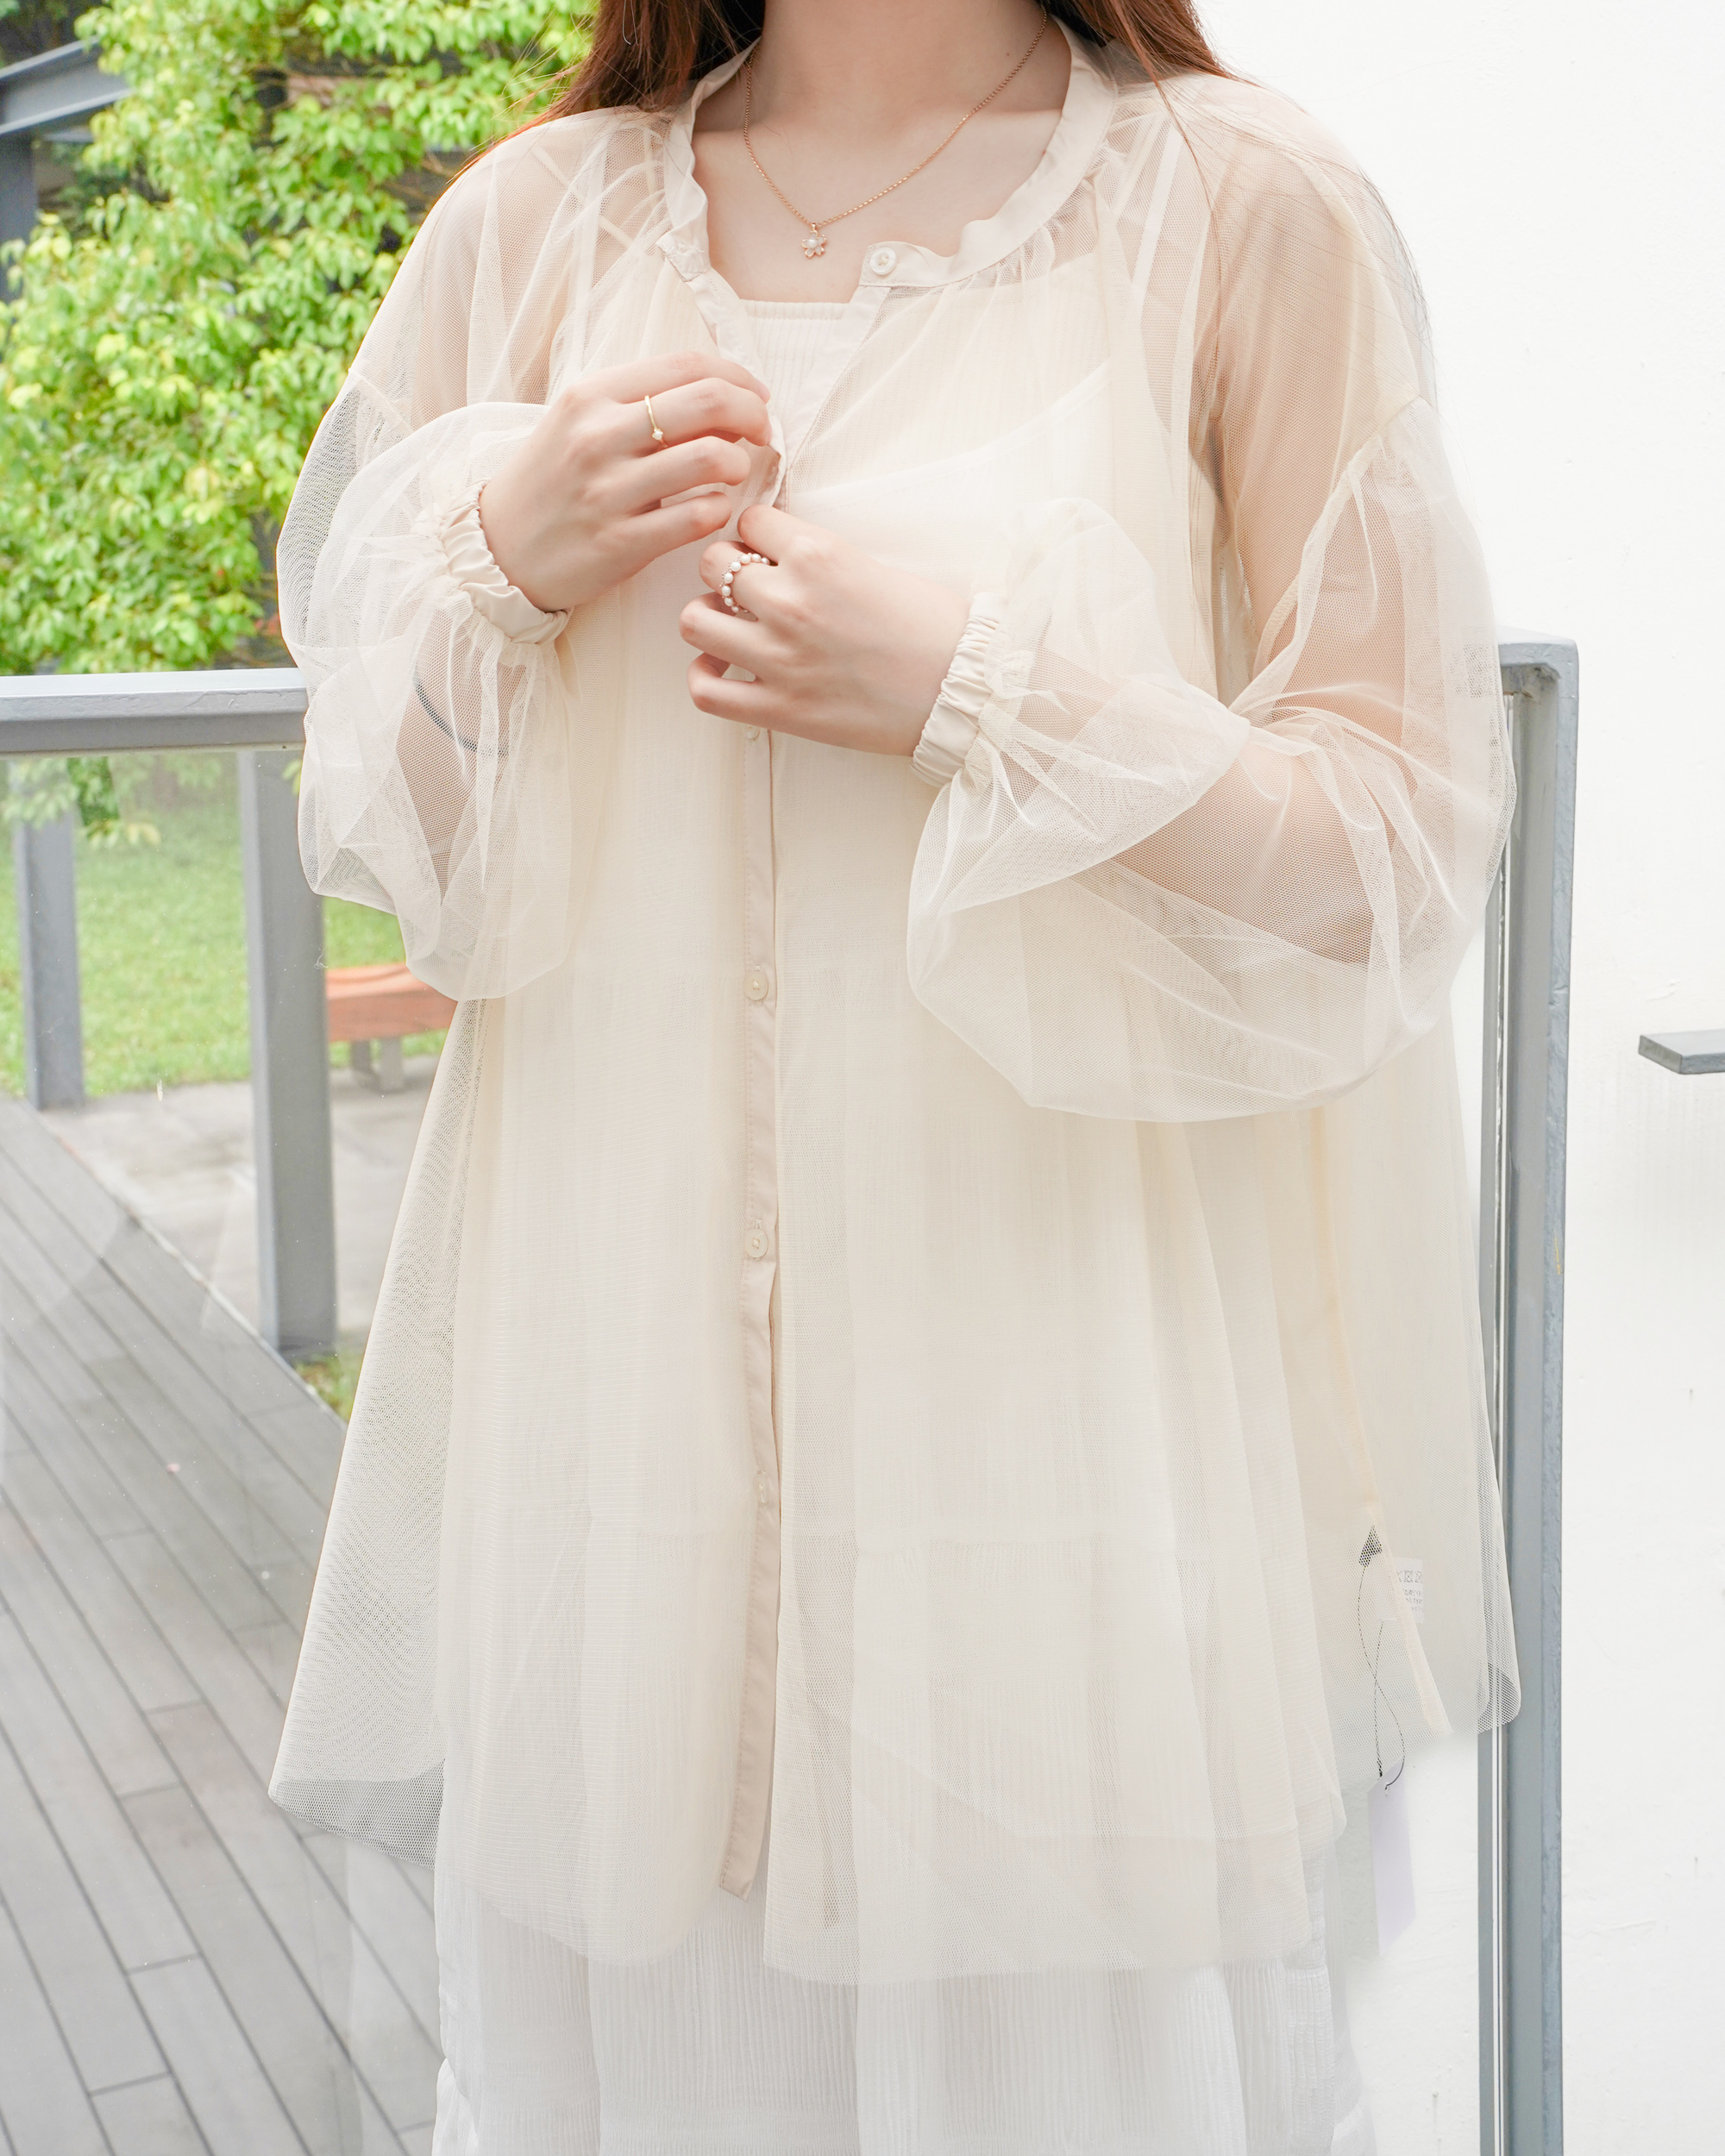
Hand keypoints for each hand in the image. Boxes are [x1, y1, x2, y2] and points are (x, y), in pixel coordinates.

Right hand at [478, 352, 771, 613]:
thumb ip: (640, 405)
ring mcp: (609, 491)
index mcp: (592, 396)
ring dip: (740, 463)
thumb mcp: (581, 423)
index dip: (738, 377)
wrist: (498, 548)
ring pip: (709, 458)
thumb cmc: (552, 483)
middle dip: (753, 414)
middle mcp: (599, 436)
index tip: (755, 397)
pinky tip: (714, 509)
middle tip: (762, 433)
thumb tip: (721, 395)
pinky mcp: (620, 542)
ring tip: (734, 473)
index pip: (687, 366)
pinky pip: (696, 518)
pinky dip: (720, 510)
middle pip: (708, 401)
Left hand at [679, 505, 969, 756]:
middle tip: (749, 590)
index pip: (749, 521)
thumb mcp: (874, 565)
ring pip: (693, 621)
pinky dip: (705, 677)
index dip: (757, 535)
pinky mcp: (780, 709)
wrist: (965, 691)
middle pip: (710, 563)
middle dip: (725, 571)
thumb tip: (776, 552)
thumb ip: (818, 557)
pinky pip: (706, 690)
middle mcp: (790, 602)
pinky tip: (724, 669)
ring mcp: (778, 659)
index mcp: (818, 554)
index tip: (770, 552)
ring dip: (708, 618)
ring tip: (731, 627)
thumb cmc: (934, 628)